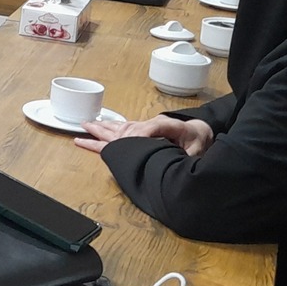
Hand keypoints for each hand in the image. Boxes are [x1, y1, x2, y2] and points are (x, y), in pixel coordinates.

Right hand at [75, 113, 213, 157]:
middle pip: (124, 127)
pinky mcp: (145, 129)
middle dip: (104, 128)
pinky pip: (124, 128)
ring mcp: (146, 126)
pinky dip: (110, 128)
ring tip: (86, 125)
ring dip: (102, 127)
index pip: (143, 130)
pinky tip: (101, 127)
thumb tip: (170, 161)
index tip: (123, 146)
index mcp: (164, 126)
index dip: (132, 138)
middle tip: (85, 126)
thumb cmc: (198, 139)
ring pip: (120, 127)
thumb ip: (184, 155)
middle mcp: (151, 124)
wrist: (201, 131)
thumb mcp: (196, 149)